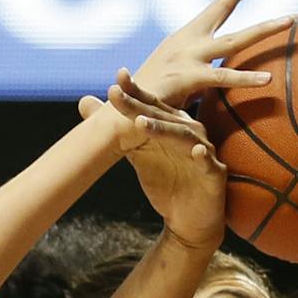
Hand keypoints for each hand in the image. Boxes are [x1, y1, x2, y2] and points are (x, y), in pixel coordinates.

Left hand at [81, 71, 225, 248]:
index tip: (116, 78)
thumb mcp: (137, 154)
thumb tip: (83, 101)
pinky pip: (208, 163)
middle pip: (163, 116)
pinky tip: (196, 151)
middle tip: (116, 94)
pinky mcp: (214, 174)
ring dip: (164, 129)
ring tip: (141, 123)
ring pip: (183, 137)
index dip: (135, 91)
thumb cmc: (165, 181)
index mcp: (172, 125)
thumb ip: (116, 131)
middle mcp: (189, 132)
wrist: (188, 220)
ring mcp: (203, 151)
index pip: (152, 105)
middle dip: (139, 105)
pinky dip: (202, 156)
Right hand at [133, 0, 290, 108]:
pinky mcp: (188, 78)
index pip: (219, 5)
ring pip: (234, 40)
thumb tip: (215, 80)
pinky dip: (245, 79)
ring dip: (263, 29)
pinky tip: (267, 80)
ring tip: (288, 20)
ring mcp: (188, 56)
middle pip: (223, 5)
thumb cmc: (149, 100)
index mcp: (187, 37)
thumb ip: (198, 75)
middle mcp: (188, 40)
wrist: (122, 113)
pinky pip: (223, 77)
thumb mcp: (176, 80)